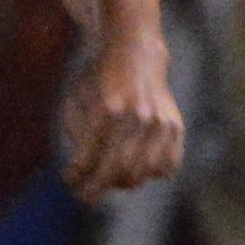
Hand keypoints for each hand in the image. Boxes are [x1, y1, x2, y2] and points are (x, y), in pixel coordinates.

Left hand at [59, 33, 183, 201]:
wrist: (134, 52)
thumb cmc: (98, 79)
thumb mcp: (76, 99)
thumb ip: (77, 135)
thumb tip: (84, 172)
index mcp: (108, 109)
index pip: (90, 159)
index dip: (77, 176)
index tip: (69, 180)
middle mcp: (137, 117)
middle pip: (116, 172)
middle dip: (96, 188)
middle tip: (85, 192)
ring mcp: (160, 122)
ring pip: (142, 174)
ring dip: (122, 183)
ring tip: (109, 177)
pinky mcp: (176, 126)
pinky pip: (167, 167)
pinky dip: (151, 174)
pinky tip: (137, 167)